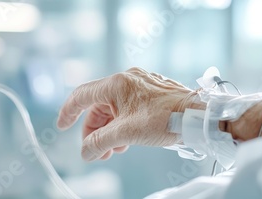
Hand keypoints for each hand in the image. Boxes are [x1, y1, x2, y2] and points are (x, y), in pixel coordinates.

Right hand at [57, 67, 196, 160]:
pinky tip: (126, 142)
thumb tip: (85, 153)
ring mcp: (139, 85)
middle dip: (94, 131)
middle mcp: (126, 80)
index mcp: (116, 84)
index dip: (68, 111)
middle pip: (98, 107)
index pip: (81, 95)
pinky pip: (128, 109)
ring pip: (114, 110)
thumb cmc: (166, 119)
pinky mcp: (151, 93)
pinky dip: (122, 125)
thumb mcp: (126, 133)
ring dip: (109, 132)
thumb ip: (100, 142)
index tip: (62, 126)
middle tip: (96, 152)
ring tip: (112, 151)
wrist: (199, 116)